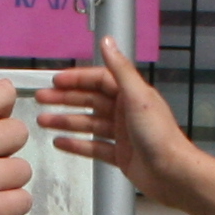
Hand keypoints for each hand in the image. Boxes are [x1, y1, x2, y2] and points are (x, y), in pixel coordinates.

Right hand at [36, 38, 198, 204]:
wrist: (172, 173)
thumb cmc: (159, 135)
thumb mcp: (137, 96)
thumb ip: (120, 69)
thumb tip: (107, 41)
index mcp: (131, 94)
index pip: (98, 80)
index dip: (76, 79)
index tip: (55, 80)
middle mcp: (126, 111)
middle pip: (90, 101)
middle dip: (65, 99)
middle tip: (41, 99)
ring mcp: (122, 134)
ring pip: (88, 124)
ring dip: (65, 121)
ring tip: (43, 121)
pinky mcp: (120, 155)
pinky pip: (93, 147)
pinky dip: (76, 144)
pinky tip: (59, 142)